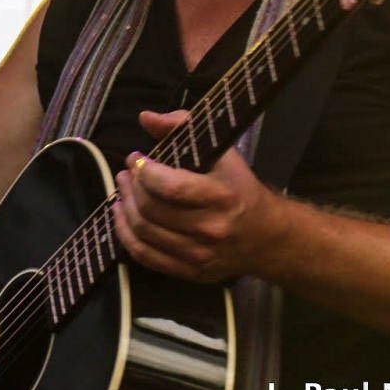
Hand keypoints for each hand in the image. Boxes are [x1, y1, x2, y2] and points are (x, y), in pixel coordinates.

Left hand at [110, 109, 284, 283]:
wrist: (268, 237)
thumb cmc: (239, 187)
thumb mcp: (222, 153)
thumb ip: (183, 126)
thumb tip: (146, 118)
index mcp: (222, 197)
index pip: (170, 187)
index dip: (144, 171)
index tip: (135, 159)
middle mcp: (212, 229)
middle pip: (151, 209)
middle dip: (131, 187)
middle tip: (126, 173)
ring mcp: (200, 255)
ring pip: (143, 231)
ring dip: (123, 207)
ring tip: (122, 190)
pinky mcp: (191, 272)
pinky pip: (145, 255)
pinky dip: (125, 233)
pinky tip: (121, 216)